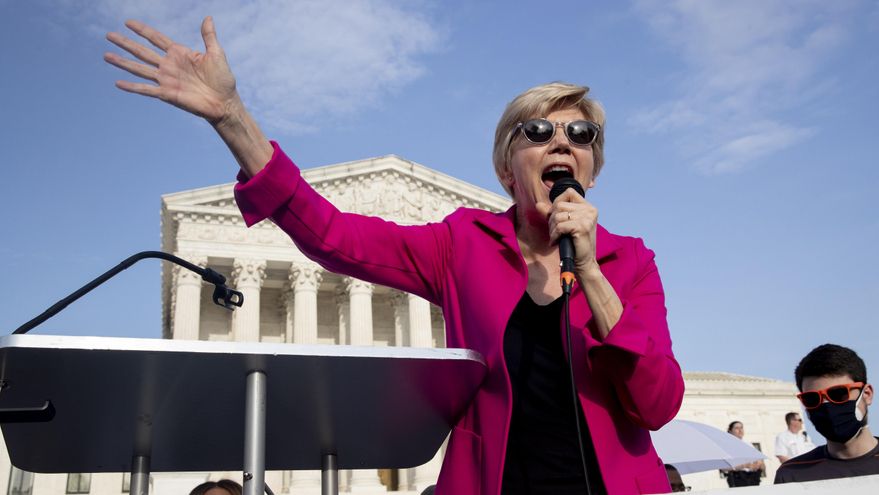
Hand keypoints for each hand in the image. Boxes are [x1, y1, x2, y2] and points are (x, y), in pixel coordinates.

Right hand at [105, 17, 237, 123]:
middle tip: (108, 34)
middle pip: (142, 51)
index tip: (128, 22)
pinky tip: (118, 83)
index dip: (142, 30)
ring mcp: (166, 79)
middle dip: (125, 43)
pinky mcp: (167, 94)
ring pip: (139, 68)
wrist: (225, 102)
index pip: (156, 39)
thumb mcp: (216, 53)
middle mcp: (169, 65)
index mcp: (179, 53)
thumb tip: (208, 17)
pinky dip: (132, 87)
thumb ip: (208, 36)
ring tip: (106, 56)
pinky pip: (146, 90)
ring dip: (122, 62)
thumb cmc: (223, 79)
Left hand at [548, 188, 598, 272]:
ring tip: (556, 237)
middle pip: (559, 204)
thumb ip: (552, 213)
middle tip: (555, 231)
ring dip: (552, 228)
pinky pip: (559, 226)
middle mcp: (590, 210)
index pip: (569, 192)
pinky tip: (556, 241)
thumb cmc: (575, 244)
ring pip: (557, 216)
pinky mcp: (582, 227)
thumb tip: (538, 204)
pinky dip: (554, 235)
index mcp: (588, 207)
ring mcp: (587, 218)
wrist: (584, 262)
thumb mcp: (565, 225)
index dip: (557, 203)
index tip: (556, 217)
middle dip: (552, 219)